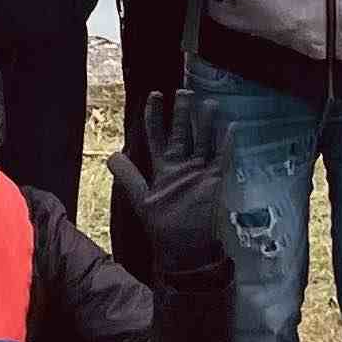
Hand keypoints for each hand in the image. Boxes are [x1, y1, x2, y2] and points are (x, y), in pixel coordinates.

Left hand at [107, 91, 233, 276]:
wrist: (185, 250)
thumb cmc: (163, 226)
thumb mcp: (141, 199)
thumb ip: (128, 176)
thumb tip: (110, 155)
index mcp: (163, 167)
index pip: (158, 135)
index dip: (155, 116)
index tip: (155, 95)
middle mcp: (181, 165)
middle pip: (182, 132)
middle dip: (182, 112)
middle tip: (183, 91)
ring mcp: (199, 171)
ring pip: (202, 140)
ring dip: (205, 123)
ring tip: (208, 103)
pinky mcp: (215, 181)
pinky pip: (222, 158)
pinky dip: (226, 143)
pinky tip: (231, 126)